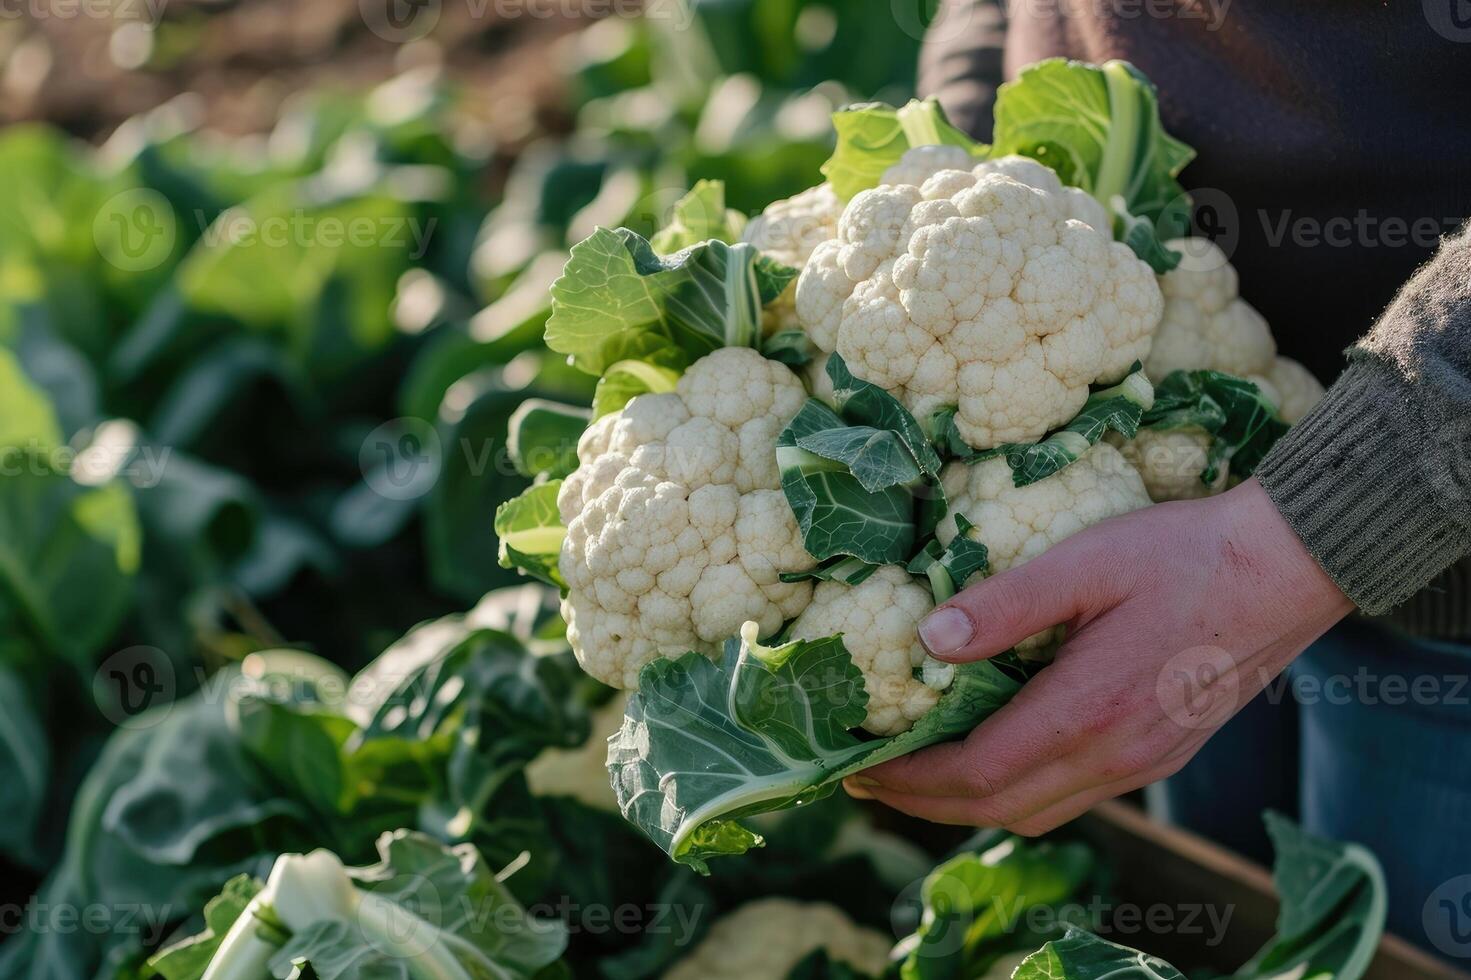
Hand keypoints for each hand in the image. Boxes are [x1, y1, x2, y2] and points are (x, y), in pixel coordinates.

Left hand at [845, 478, 1352, 833]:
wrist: (1288, 568)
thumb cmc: (1184, 554)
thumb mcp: (1086, 562)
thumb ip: (1005, 603)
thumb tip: (928, 640)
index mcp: (1089, 711)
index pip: (976, 775)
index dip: (909, 781)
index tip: (857, 768)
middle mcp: (1116, 755)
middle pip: (1000, 808)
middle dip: (924, 804)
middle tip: (866, 783)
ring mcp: (1144, 762)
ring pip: (1038, 810)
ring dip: (970, 805)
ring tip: (918, 778)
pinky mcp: (1162, 754)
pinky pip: (1075, 795)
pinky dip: (1019, 791)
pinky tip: (997, 759)